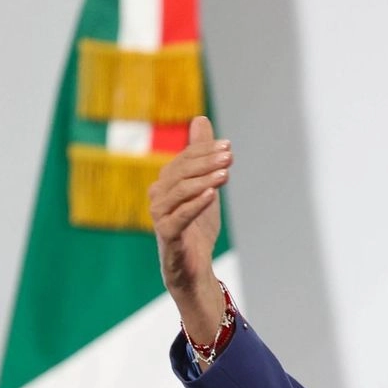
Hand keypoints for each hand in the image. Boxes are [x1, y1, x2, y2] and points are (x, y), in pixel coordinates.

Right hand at [149, 115, 229, 339]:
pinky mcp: (167, 237)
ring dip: (203, 181)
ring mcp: (160, 218)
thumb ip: (201, 156)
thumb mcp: (204, 186)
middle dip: (205, 162)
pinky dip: (194, 205)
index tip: (229, 146)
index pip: (183, 161)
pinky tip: (211, 195)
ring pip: (178, 193)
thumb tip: (201, 118)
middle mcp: (158, 198)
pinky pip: (178, 218)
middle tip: (230, 155)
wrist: (194, 269)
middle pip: (180, 173)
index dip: (204, 152)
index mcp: (165, 184)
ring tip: (225, 174)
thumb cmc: (196, 227)